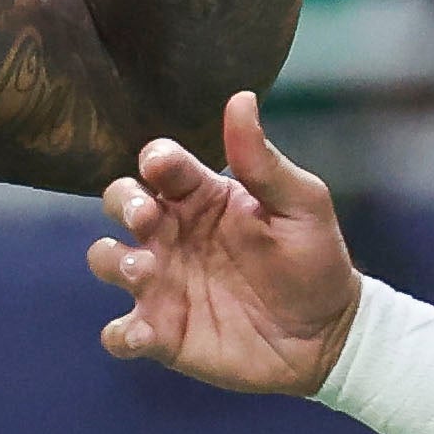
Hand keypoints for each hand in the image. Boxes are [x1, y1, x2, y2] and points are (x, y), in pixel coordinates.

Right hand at [89, 91, 360, 394]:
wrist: (327, 335)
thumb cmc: (314, 260)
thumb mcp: (300, 205)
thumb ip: (263, 161)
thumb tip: (240, 98)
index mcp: (202, 196)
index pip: (162, 164)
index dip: (156, 160)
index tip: (161, 166)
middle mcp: (172, 234)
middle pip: (120, 201)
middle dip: (124, 202)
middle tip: (146, 217)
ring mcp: (162, 284)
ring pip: (107, 259)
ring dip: (114, 261)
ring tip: (145, 272)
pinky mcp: (161, 334)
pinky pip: (120, 332)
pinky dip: (120, 333)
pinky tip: (142, 334)